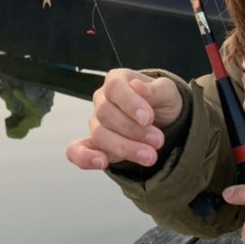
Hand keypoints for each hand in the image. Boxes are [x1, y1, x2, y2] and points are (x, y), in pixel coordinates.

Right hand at [66, 68, 182, 170]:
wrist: (164, 122)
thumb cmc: (163, 102)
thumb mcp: (167, 92)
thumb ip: (155, 90)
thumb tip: (137, 86)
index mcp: (118, 80)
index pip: (114, 87)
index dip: (130, 103)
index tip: (148, 119)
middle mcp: (102, 100)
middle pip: (106, 114)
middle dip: (133, 131)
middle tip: (158, 141)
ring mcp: (96, 123)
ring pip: (99, 135)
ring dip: (124, 148)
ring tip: (150, 156)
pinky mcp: (95, 145)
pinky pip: (77, 150)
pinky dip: (85, 157)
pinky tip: (101, 163)